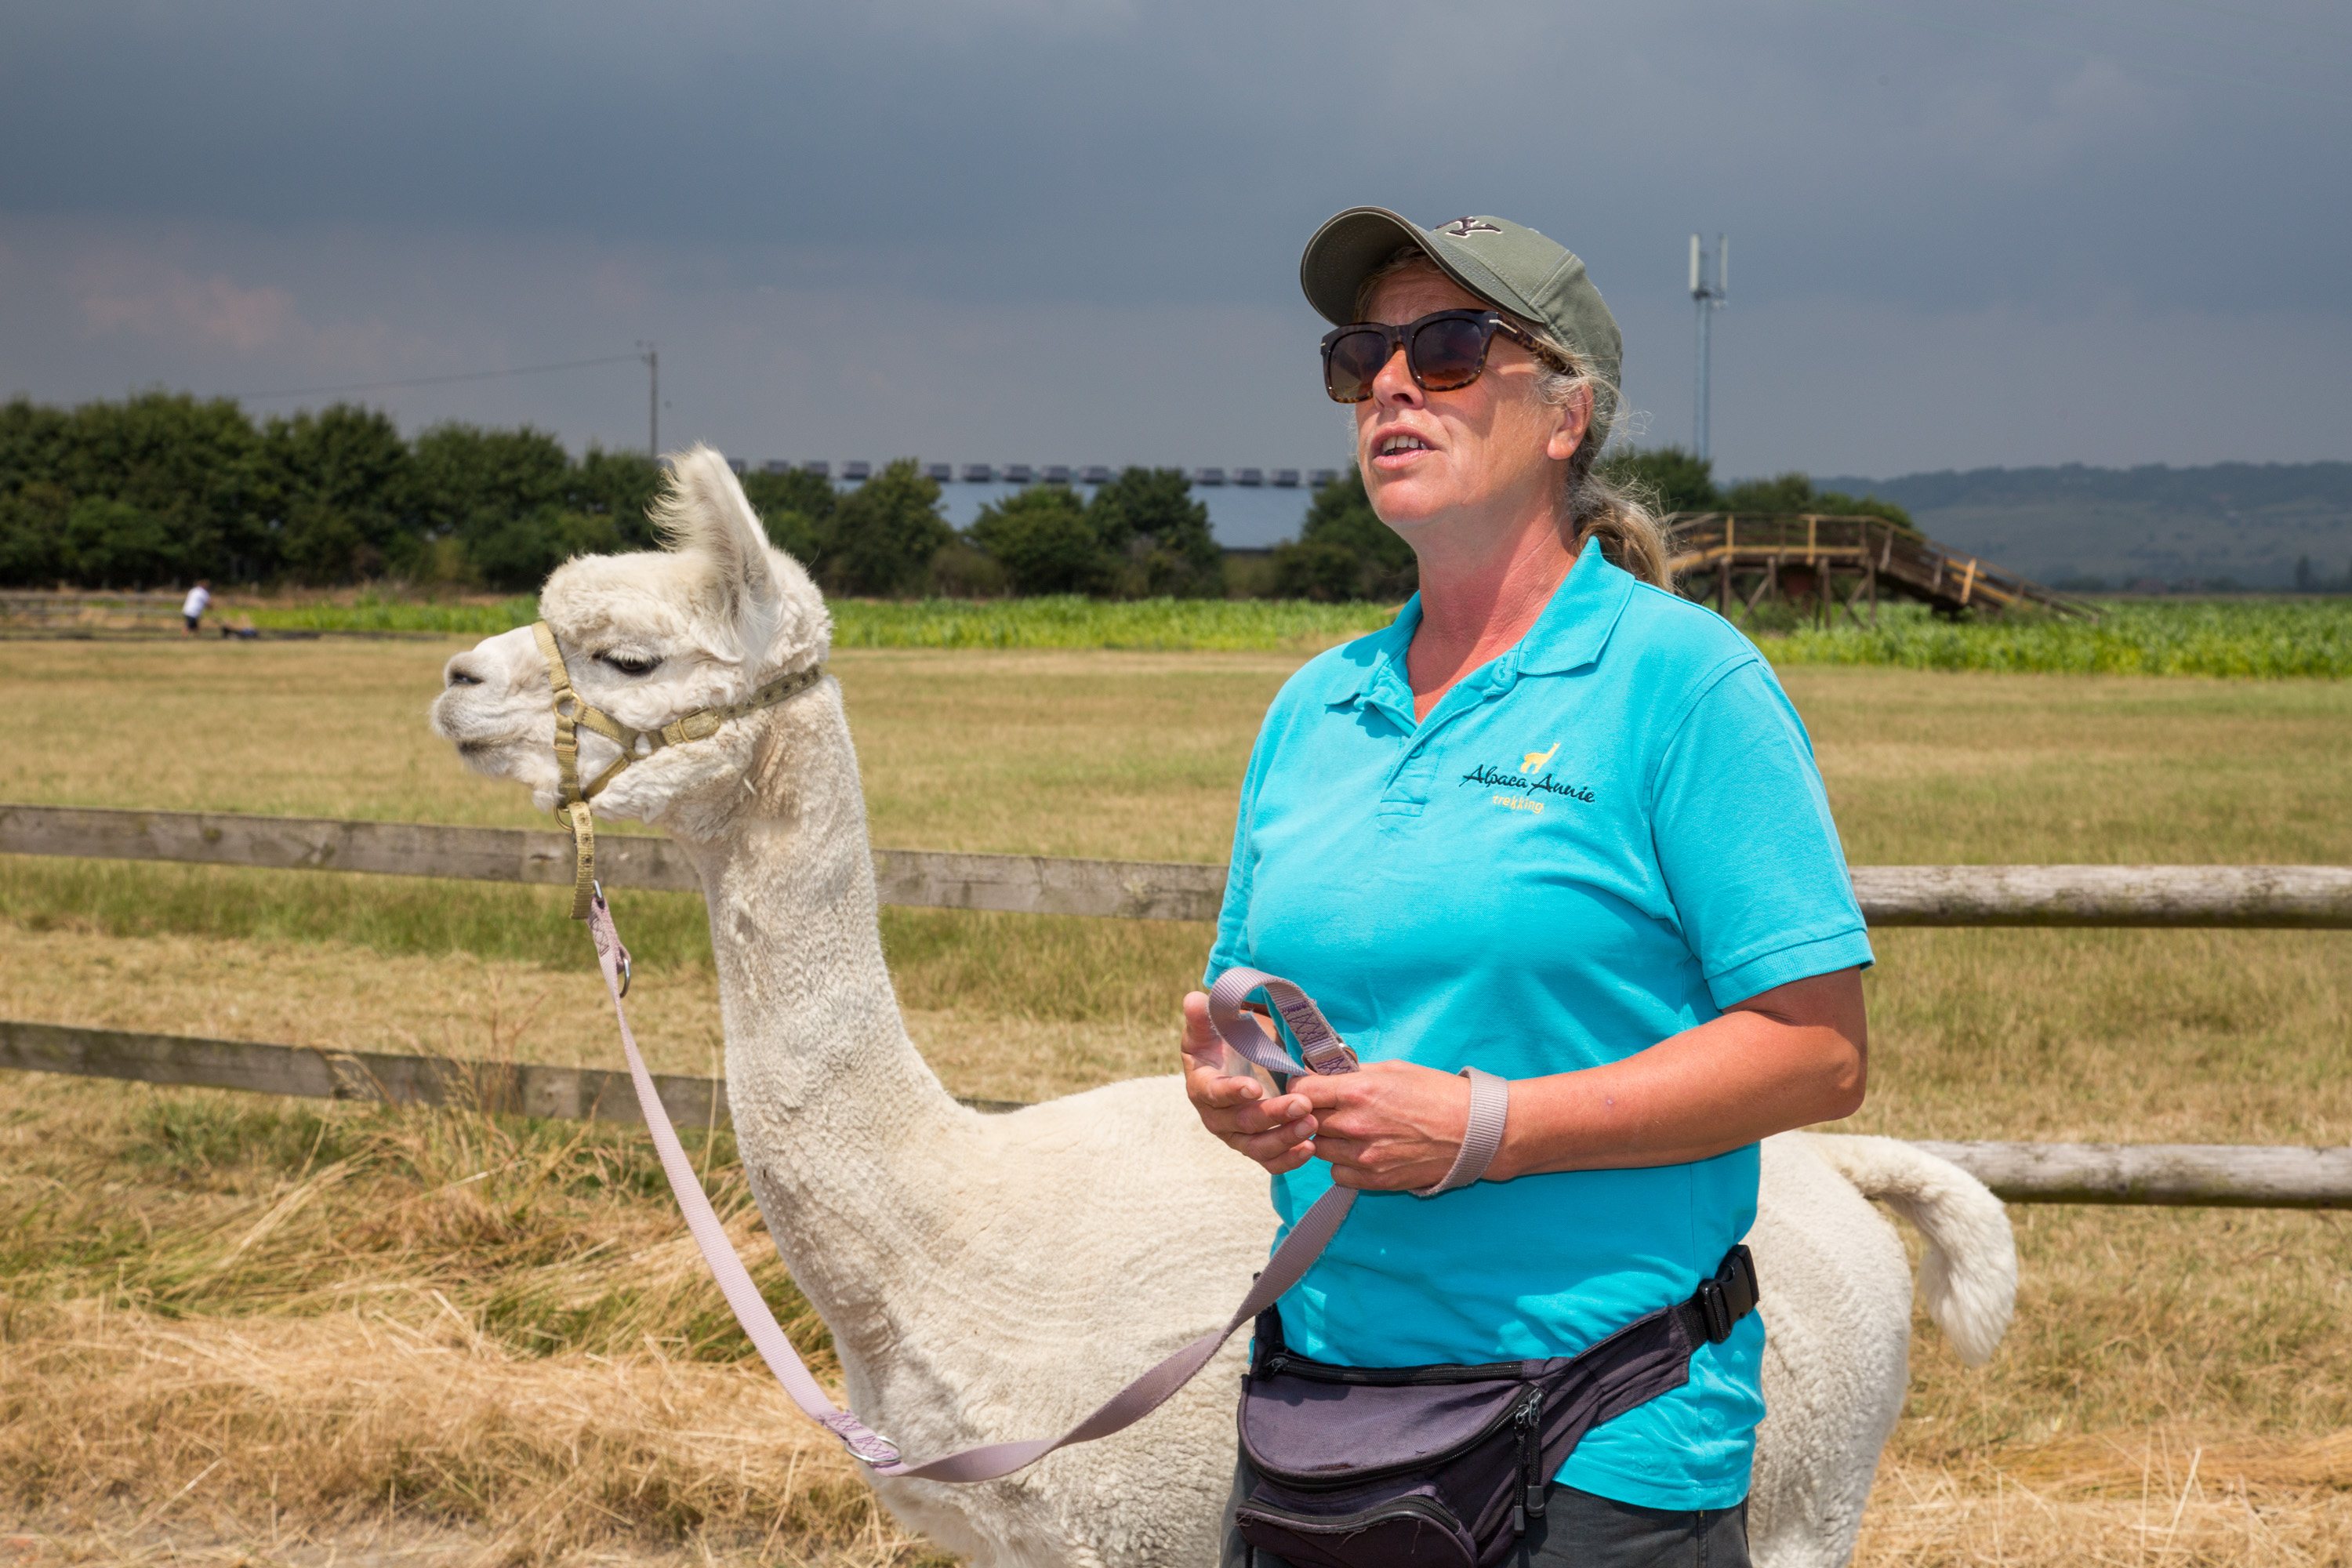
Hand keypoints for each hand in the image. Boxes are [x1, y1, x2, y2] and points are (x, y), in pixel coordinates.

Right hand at [1180, 991, 1318, 1174]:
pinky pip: (1269, 1160)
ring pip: (1257, 1146)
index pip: (1214, 1093)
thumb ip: (1202, 1016)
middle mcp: (1216, 1117)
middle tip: (1302, 1104)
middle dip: (1272, 1115)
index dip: (1232, 1092)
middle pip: (1242, 1122)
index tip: (1254, 1087)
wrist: (1235, 1063)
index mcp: (1202, 1087)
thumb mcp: (1211, 1026)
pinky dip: (1289, 1159)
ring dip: (1285, 1139)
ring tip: (1311, 1125)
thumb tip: (1193, 1000)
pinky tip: (1309, 1148)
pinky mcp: (1255, 1146)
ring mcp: (1236, 1135)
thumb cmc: (1221, 1043)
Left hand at [1294, 1061, 1472, 1190]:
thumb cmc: (1438, 1094)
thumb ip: (1355, 1073)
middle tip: (1327, 1107)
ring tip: (1347, 1130)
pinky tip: (1359, 1152)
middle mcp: (1354, 1125)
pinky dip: (1342, 1164)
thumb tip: (1326, 1071)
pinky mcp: (1374, 1180)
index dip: (1299, 1086)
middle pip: (1306, 1120)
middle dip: (1311, 1112)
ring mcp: (1363, 1156)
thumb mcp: (1394, 1069)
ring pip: (1318, 1149)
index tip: (1306, 1086)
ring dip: (1325, 1138)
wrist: (1475, 1132)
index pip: (1301, 1090)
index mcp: (1358, 1091)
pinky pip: (1337, 1174)